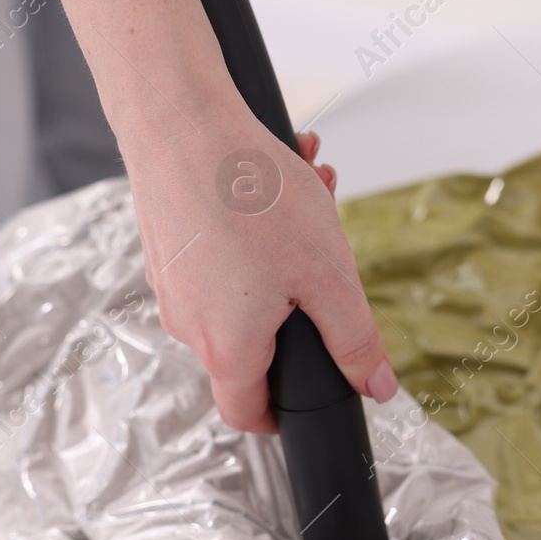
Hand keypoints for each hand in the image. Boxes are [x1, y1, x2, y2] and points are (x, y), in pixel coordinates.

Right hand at [128, 115, 396, 434]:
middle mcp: (188, 325)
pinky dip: (253, 231)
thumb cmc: (251, 196)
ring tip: (313, 195)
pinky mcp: (164, 247)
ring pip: (241, 290)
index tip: (307, 399)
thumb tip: (376, 386)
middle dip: (302, 304)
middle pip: (252, 343)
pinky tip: (277, 182)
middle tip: (332, 253)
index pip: (248, 413)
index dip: (282, 416)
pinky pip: (218, 258)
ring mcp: (169, 285)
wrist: (181, 123)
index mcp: (227, 348)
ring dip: (285, 255)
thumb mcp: (329, 276)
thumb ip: (355, 339)